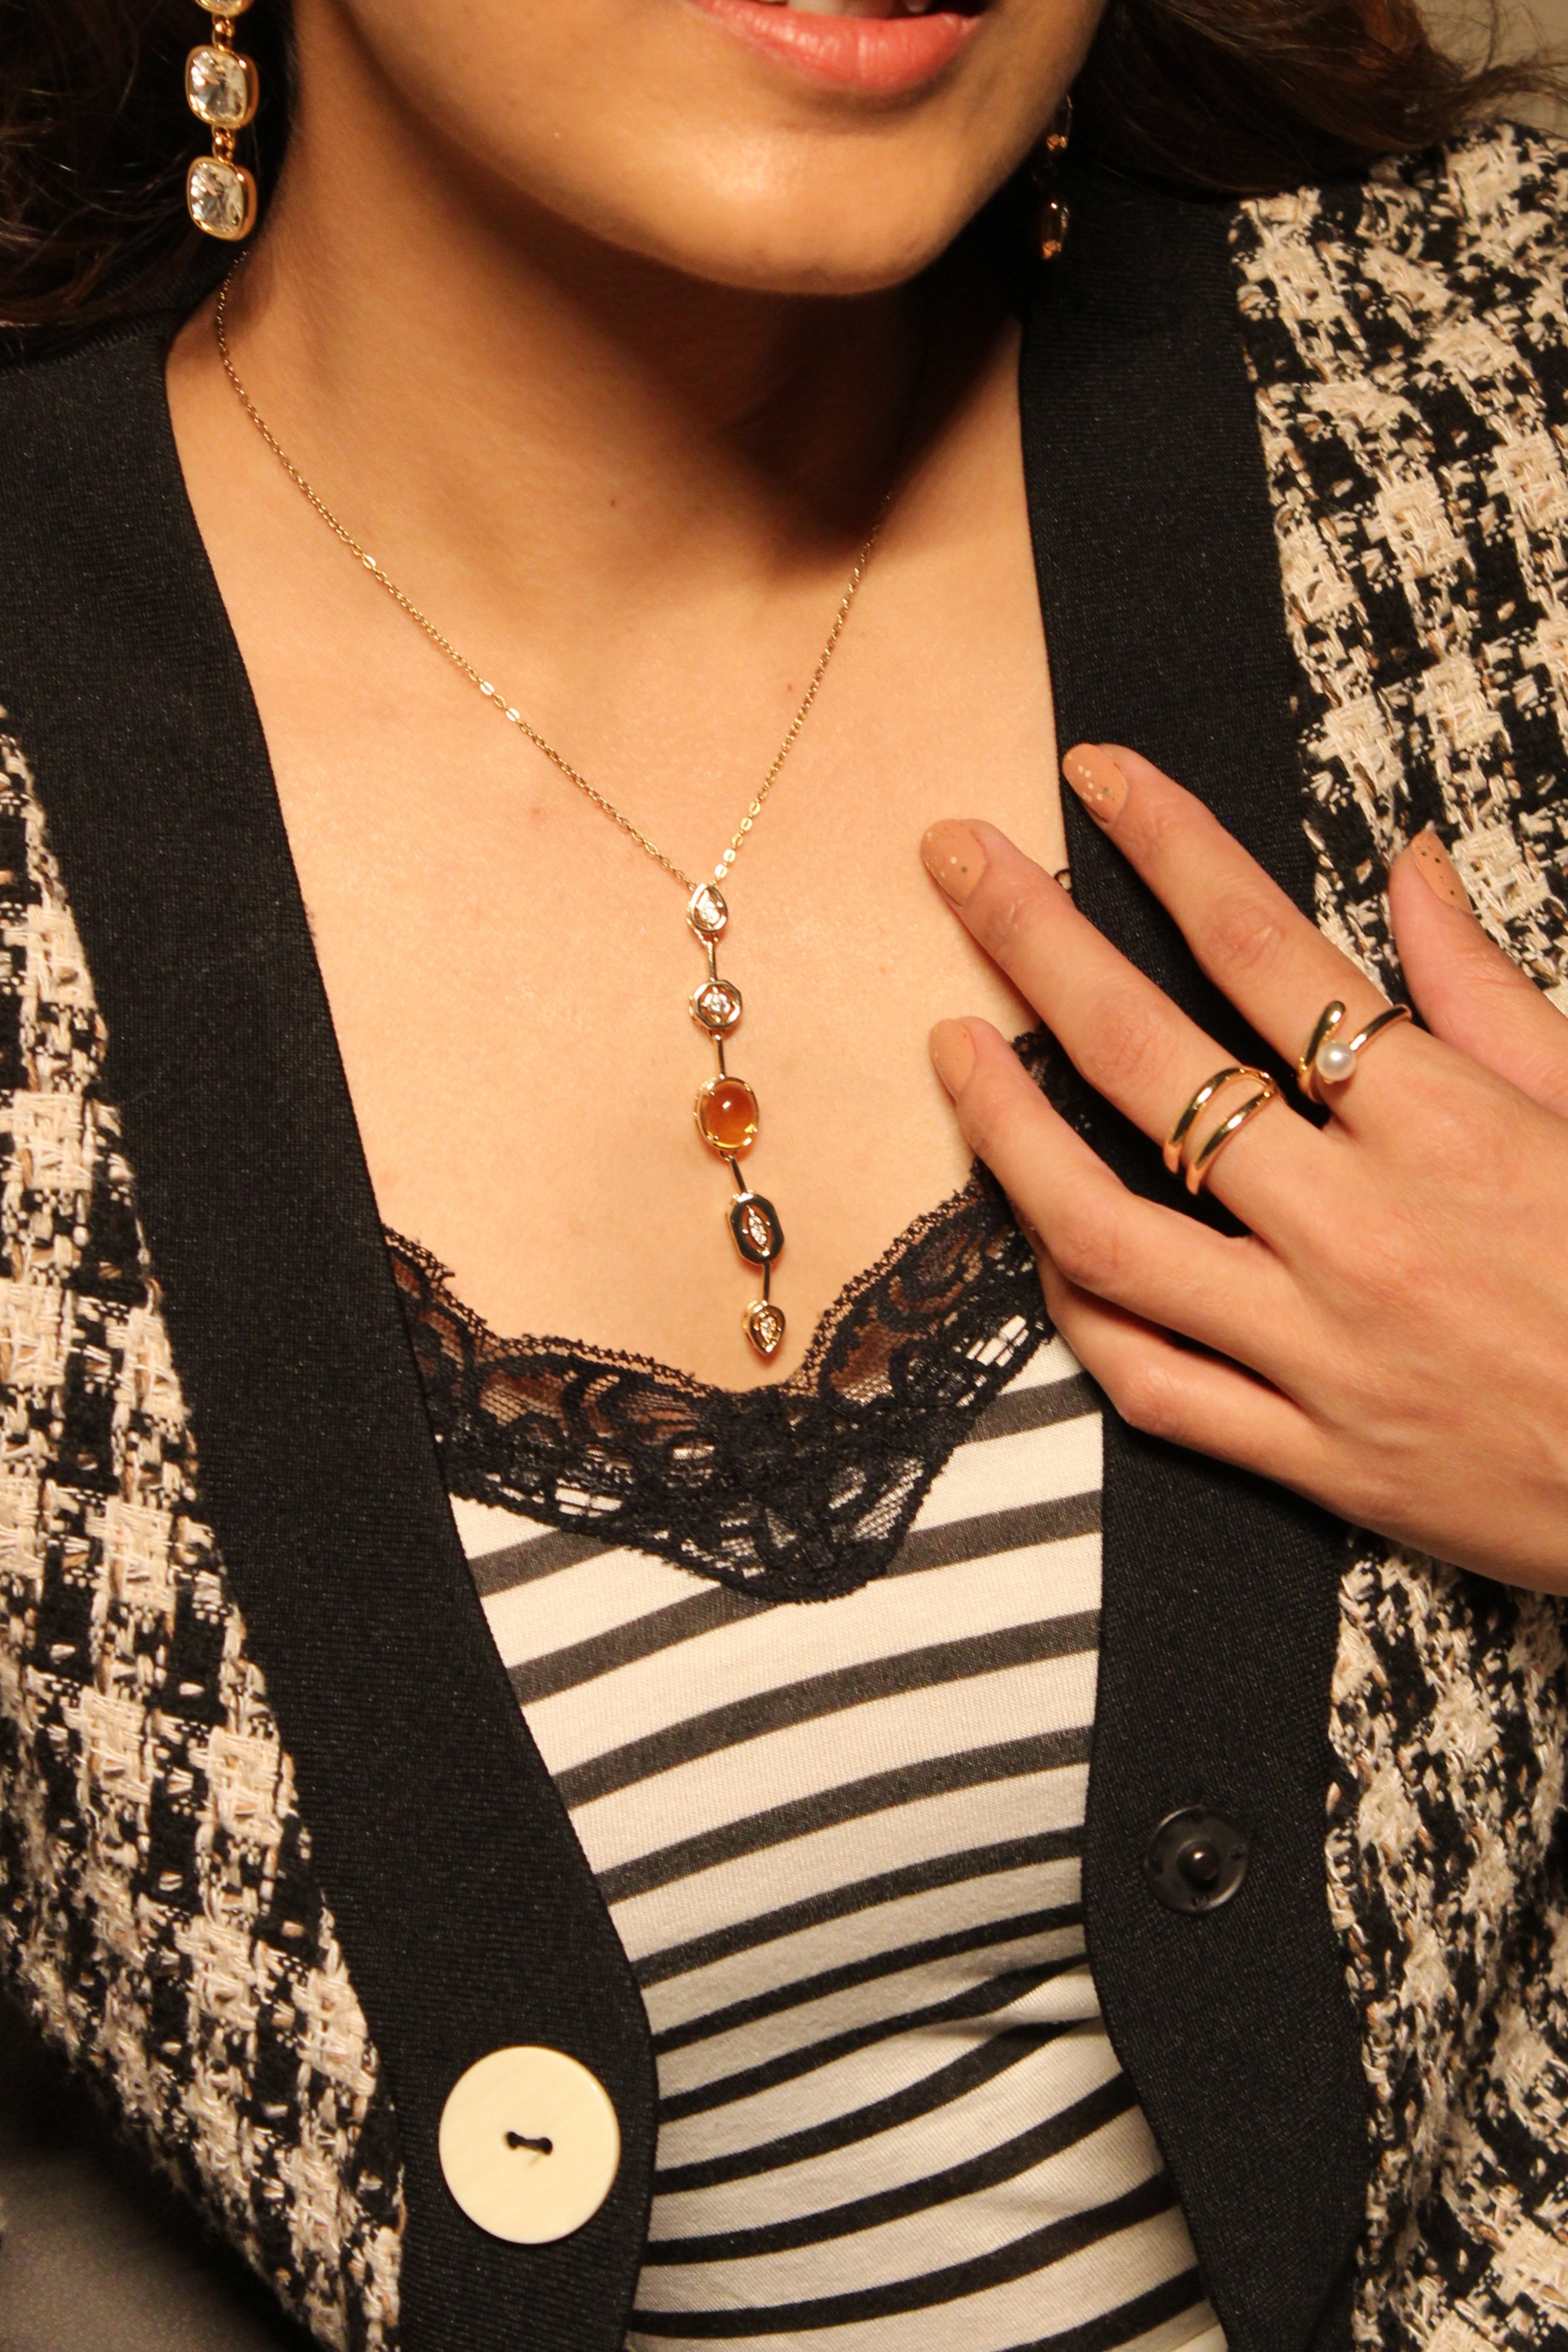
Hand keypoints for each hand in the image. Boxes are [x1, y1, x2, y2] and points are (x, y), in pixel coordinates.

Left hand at [921, 745, 1567, 1590]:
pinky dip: (1078, 1306)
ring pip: (1106, 1231)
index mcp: (1449, 1128)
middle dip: (1036, 944)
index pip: (1271, 954)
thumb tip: (1409, 869)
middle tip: (958, 864)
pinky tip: (1036, 1237)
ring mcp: (1322, 1352)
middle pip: (1149, 1063)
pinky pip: (1148, 1380)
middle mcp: (1364, 1231)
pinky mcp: (1311, 1457)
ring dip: (1006, 1130)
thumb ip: (1490, 994)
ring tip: (950, 1044)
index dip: (1170, 850)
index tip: (1099, 780)